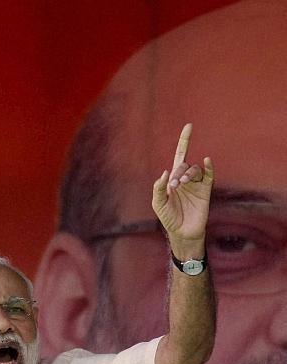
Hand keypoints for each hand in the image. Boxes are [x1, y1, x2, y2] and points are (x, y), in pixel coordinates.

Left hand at [152, 123, 213, 254]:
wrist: (182, 232)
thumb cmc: (168, 218)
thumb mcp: (158, 204)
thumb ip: (158, 188)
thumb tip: (165, 173)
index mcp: (173, 178)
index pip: (179, 156)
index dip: (184, 141)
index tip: (189, 126)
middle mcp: (186, 178)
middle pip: (184, 165)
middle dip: (178, 172)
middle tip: (174, 186)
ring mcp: (196, 184)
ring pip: (195, 170)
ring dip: (188, 173)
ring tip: (182, 184)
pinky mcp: (206, 191)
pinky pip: (209, 175)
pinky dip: (209, 167)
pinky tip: (207, 161)